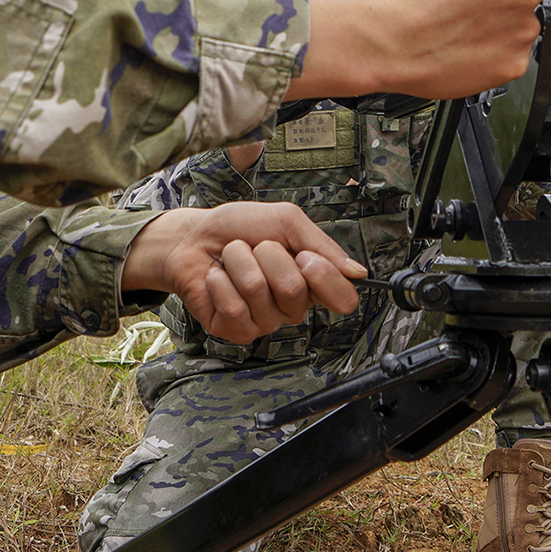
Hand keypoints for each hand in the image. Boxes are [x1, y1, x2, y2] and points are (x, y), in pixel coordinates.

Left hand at [122, 202, 365, 344]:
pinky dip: (220, 282)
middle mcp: (292, 306)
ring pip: (259, 293)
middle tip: (256, 248)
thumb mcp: (285, 221)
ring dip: (239, 263)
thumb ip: (322, 245)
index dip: (325, 277)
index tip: (305, 256)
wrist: (193, 237)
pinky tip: (216, 278)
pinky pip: (234, 307)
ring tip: (232, 259)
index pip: (343, 298)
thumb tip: (357, 273)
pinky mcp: (236, 330)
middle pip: (295, 289)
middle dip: (268, 255)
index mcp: (312, 281)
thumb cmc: (238, 228)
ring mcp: (265, 321)